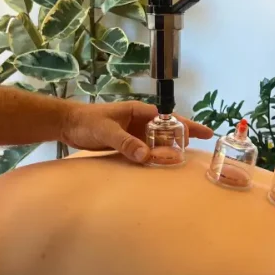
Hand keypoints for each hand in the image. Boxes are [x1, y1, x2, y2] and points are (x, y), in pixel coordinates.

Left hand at [60, 100, 213, 163]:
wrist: (69, 124)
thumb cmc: (88, 122)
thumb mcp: (107, 131)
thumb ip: (126, 143)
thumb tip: (146, 156)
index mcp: (139, 112)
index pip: (169, 119)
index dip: (187, 126)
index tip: (204, 133)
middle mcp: (140, 121)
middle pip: (168, 130)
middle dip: (185, 136)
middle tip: (203, 145)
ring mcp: (134, 132)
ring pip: (158, 141)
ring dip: (171, 148)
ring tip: (187, 158)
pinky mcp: (127, 143)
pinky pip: (146, 149)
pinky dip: (156, 155)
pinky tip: (164, 162)